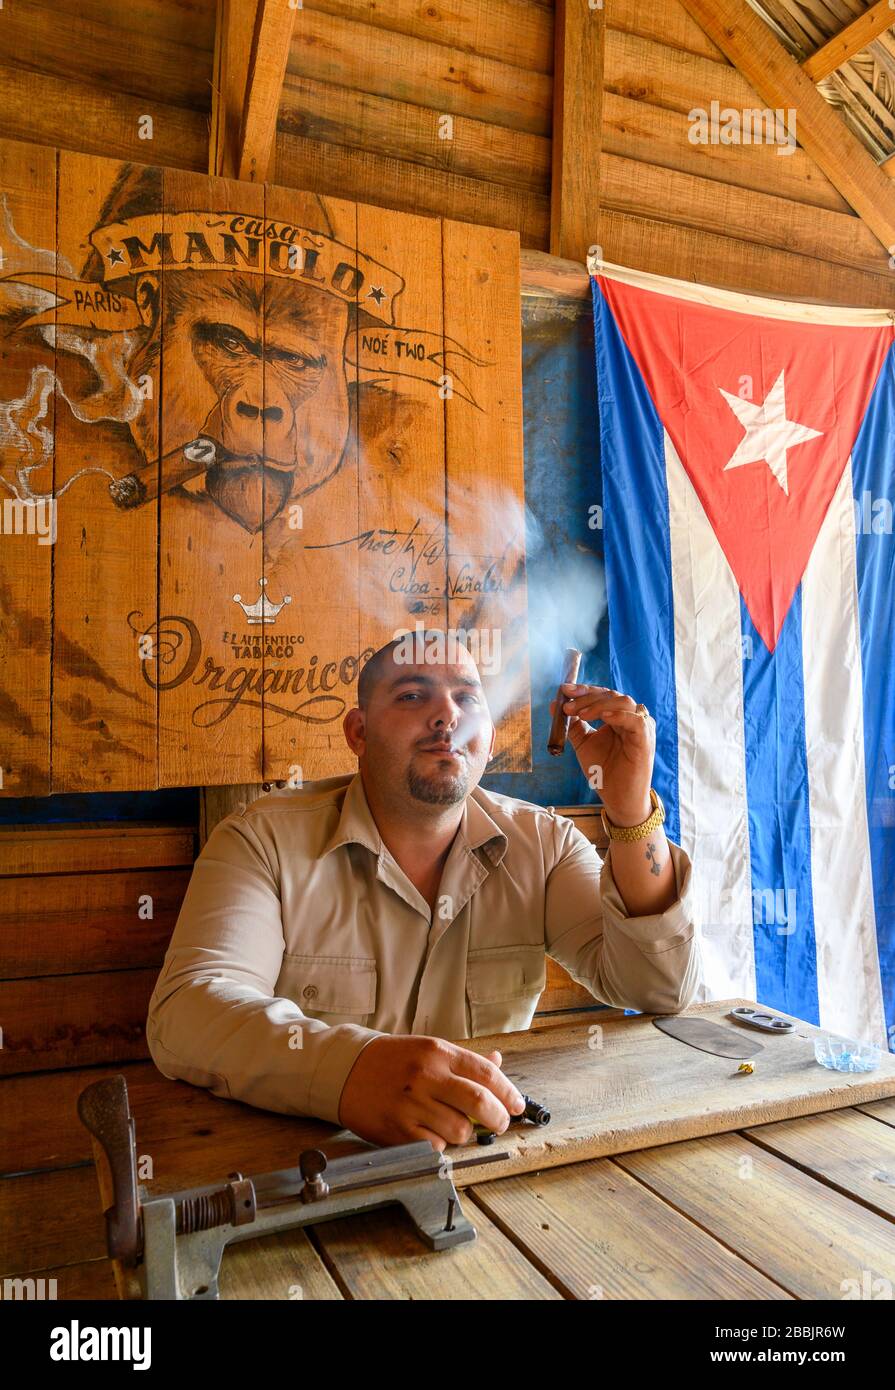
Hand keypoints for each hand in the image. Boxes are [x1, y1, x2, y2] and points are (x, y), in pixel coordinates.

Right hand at [337, 1035, 524, 1150]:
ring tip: (456, 1125)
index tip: (517, 1104)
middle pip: (479, 1102)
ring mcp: (411, 1104)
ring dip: (465, 1133)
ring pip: (460, 1130)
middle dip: (498, 1117)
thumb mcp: (428, 1050)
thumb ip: (464, 1060)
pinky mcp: (397, 1130)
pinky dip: (441, 1144)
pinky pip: (436, 1146)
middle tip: (500, 1123)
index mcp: (437, 1052)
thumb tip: (499, 1064)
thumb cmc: (392, 1060)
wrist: (345, 1071)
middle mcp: (426, 1076)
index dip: (509, 1092)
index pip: (486, 1073)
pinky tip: (432, 1133)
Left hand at [549, 682, 654, 824]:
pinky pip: (637, 721)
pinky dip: (620, 715)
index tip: (564, 689)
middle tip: (568, 706)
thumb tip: (555, 704)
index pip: (602, 694)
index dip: (583, 690)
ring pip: (624, 702)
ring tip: (580, 715)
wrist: (618, 799)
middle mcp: (630, 718)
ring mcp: (640, 727)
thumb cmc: (604, 772)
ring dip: (599, 705)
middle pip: (611, 694)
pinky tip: (604, 717)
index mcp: (617, 716)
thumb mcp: (584, 744)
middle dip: (587, 697)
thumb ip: (572, 725)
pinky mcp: (646, 740)